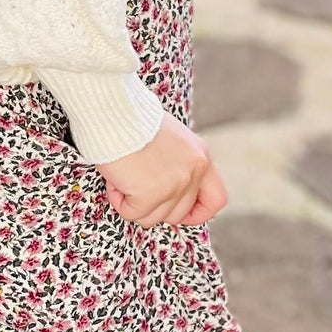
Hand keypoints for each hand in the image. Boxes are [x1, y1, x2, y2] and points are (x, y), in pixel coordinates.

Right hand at [97, 114, 227, 229]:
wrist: (115, 113)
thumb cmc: (134, 121)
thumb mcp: (171, 140)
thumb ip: (178, 165)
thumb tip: (167, 194)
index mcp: (201, 156)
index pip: (217, 199)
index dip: (197, 212)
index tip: (179, 214)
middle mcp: (194, 171)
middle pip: (177, 214)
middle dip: (153, 206)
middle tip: (136, 183)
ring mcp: (175, 184)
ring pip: (152, 218)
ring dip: (133, 202)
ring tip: (125, 175)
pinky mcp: (151, 193)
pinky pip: (132, 213)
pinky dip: (119, 200)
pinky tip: (116, 179)